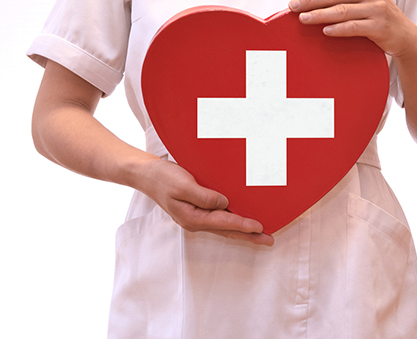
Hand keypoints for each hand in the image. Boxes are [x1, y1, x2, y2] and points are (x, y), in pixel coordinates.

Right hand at [134, 158, 274, 245]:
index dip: (243, 225)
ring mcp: (197, 217)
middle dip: (249, 236)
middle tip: (269, 240)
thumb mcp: (183, 185)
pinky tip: (243, 221)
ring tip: (262, 235)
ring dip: (244, 232)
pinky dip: (234, 222)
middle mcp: (196, 221)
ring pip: (226, 228)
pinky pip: (221, 220)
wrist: (147, 175)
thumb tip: (224, 203)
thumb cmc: (163, 178)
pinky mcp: (198, 210)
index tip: (260, 227)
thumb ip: (204, 196)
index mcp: (193, 218)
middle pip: (228, 231)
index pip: (224, 223)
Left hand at [288, 0, 416, 58]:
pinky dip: (339, 29)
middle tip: (293, 8)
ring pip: (342, 10)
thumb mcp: (361, 2)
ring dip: (320, 15)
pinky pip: (355, 26)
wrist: (405, 35)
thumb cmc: (376, 17)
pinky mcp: (380, 25)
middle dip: (310, 1)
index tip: (294, 1)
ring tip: (304, 19)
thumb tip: (307, 3)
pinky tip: (326, 31)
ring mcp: (377, 8)